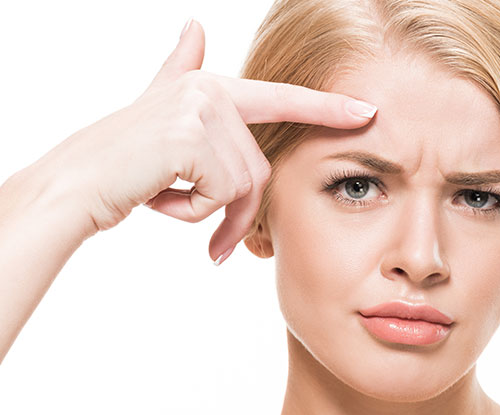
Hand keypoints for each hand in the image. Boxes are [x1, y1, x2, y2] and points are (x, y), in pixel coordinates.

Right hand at [38, 19, 375, 261]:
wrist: (74, 185)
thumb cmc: (120, 161)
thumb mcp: (156, 111)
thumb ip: (180, 70)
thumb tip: (195, 26)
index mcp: (211, 89)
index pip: (282, 99)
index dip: (327, 108)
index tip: (368, 113)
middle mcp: (210, 92)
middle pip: (258, 170)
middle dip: (239, 216)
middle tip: (217, 246)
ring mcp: (200, 112)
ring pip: (242, 187)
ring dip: (208, 215)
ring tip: (166, 203)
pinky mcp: (189, 139)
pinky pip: (218, 197)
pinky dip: (189, 214)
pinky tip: (155, 199)